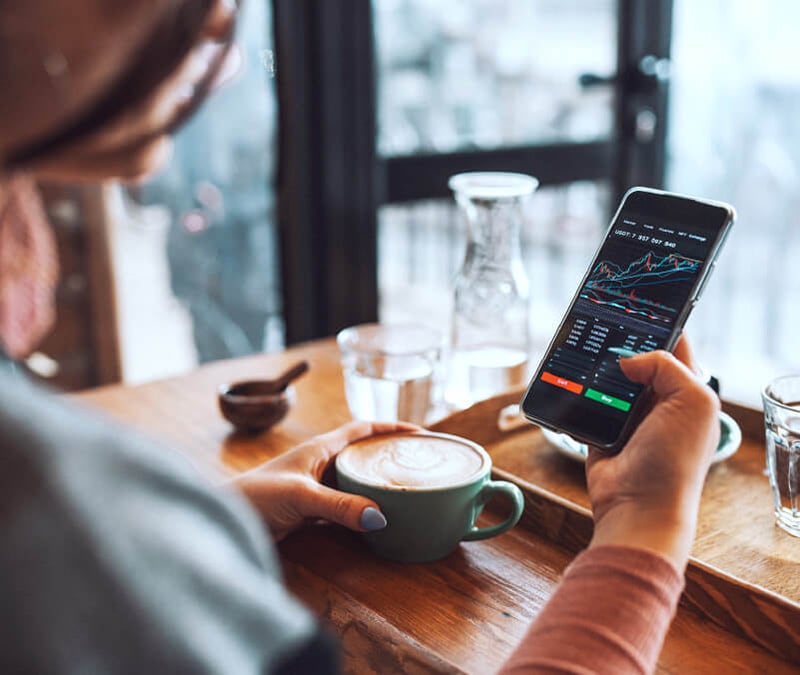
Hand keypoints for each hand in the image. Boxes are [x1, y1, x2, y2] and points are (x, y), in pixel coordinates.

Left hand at [235, 421, 417, 541]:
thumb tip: (380, 517)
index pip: (362, 429)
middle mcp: (320, 463)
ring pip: (354, 479)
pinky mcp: (309, 509)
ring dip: (376, 483)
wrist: (225, 519)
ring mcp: (315, 485)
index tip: (419, 433)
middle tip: (419, 465)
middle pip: (362, 452)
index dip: (390, 428)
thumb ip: (339, 506)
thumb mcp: (301, 497)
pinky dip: (362, 507)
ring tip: (405, 490)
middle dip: (389, 455)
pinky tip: (375, 517)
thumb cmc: (255, 497)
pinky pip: (345, 503)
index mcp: (320, 448)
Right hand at [586, 336, 719, 568]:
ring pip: (607, 376)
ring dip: (595, 367)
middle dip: (620, 343)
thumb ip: (665, 365)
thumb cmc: (675, 460)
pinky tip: (567, 377)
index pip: (673, 343)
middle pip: (636, 357)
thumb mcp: (690, 401)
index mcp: (687, 389)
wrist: (637, 505)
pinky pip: (585, 398)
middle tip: (599, 321)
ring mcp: (628, 414)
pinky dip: (577, 389)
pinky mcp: (600, 427)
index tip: (635, 303)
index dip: (657, 323)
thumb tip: (627, 359)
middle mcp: (659, 399)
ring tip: (579, 347)